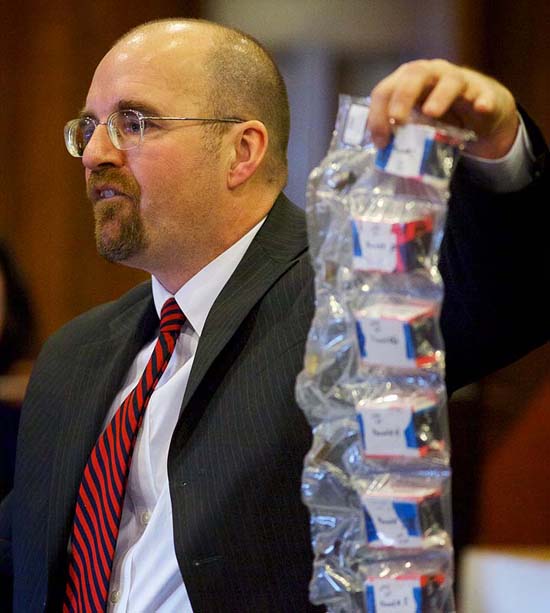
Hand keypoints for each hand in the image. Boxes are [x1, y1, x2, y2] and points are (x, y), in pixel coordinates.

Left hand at [367, 59, 518, 158]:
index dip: (378, 114)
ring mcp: (461, 81)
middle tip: (397, 120)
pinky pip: (484, 95)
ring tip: (431, 113)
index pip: (386, 89)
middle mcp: (433, 74)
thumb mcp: (414, 122)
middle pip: (416, 74)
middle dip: (403, 97)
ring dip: (440, 96)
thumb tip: (380, 150)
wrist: (480, 115)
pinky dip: (483, 101)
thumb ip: (398, 131)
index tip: (380, 141)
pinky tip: (481, 108)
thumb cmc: (440, 116)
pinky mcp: (484, 94)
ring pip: (451, 81)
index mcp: (408, 80)